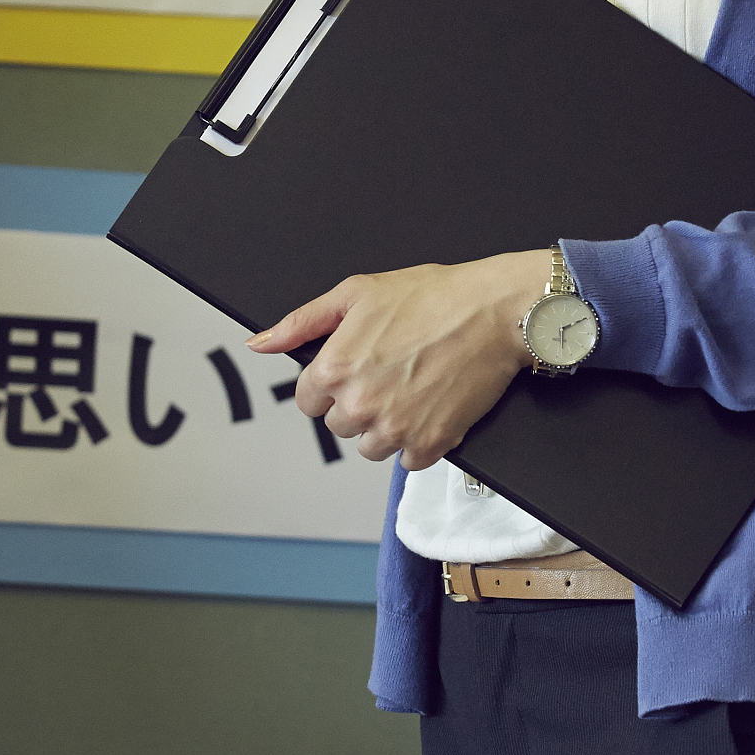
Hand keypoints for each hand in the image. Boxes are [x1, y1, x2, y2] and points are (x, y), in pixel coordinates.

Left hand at [249, 253, 550, 468]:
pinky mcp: (430, 444)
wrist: (494, 311)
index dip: (331, 383)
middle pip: (338, 425)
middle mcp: (359, 405)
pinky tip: (431, 406)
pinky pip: (408, 461)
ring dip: (387, 426)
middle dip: (359, 403)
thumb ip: (301, 323)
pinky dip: (419, 440)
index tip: (357, 368)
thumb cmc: (432, 295)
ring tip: (411, 388)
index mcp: (335, 369)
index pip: (308, 401)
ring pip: (371, 447)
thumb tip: (260, 342)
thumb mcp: (355, 294)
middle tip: (391, 372)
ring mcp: (395, 429)